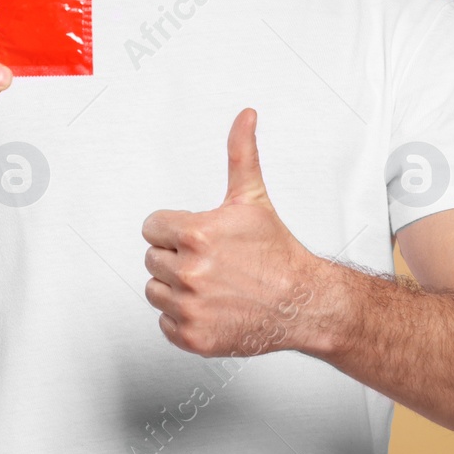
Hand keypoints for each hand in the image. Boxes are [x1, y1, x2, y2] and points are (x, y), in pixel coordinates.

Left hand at [142, 108, 322, 357]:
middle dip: (177, 258)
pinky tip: (210, 307)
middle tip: (212, 262)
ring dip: (176, 289)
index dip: (174, 230)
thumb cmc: (276, 251)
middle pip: (152, 258)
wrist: (302, 301)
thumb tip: (245, 116)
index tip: (199, 238)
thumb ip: (240, 152)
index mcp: (196, 235)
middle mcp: (190, 273)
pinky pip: (164, 323)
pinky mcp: (192, 337)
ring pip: (155, 290)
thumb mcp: (253, 198)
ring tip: (211, 284)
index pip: (152, 228)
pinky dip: (183, 318)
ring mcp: (190, 308)